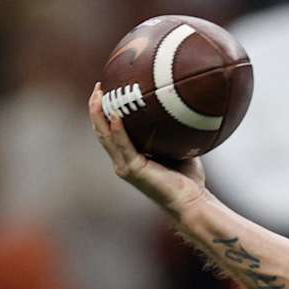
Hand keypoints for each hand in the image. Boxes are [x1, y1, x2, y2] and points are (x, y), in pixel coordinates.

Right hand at [88, 85, 209, 217]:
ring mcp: (125, 166)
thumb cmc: (188, 179)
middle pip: (101, 131)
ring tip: (100, 95)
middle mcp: (123, 161)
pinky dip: (117, 129)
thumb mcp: (177, 148)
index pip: (110, 131)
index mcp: (130, 156)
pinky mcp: (133, 170)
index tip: (106, 89)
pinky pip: (123, 145)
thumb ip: (172, 131)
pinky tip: (116, 113)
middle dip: (96, 108)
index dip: (104, 111)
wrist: (192, 202)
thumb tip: (182, 106)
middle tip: (98, 86)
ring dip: (100, 114)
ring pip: (105, 136)